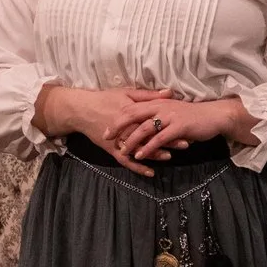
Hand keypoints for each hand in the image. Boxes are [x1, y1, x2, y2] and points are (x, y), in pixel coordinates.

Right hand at [36, 85, 178, 176]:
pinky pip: (126, 162)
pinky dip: (138, 168)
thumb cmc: (105, 99)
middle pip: (150, 136)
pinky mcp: (112, 150)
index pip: (155, 120)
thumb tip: (170, 93)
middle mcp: (127, 128)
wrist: (81, 110)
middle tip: (185, 144)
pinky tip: (150, 173)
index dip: (171, 124)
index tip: (186, 126)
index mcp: (133, 113)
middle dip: (168, 140)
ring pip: (140, 150)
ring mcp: (119, 141)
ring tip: (170, 157)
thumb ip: (149, 96)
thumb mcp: (127, 93)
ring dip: (155, 154)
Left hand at [115, 94, 254, 161]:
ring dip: (132, 140)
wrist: (214, 116)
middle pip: (133, 114)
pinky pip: (160, 138)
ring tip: (122, 150)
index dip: (117, 118)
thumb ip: (156, 116)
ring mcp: (170, 116)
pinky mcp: (179, 127)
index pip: (131, 108)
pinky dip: (149, 147)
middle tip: (106, 137)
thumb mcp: (171, 112)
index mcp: (157, 103)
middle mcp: (160, 107)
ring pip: (145, 128)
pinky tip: (141, 156)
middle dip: (118, 126)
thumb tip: (141, 124)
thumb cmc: (191, 116)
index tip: (106, 128)